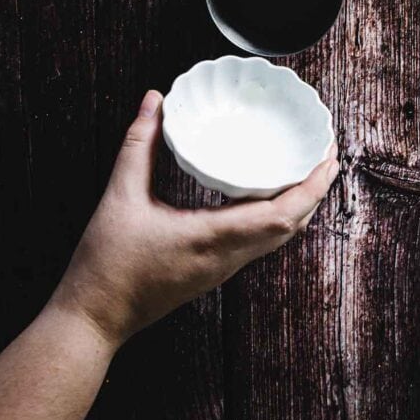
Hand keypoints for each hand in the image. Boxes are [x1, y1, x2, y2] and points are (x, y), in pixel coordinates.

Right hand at [49, 90, 338, 348]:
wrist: (92, 320)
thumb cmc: (106, 265)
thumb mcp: (119, 195)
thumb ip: (138, 143)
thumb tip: (153, 100)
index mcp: (213, 238)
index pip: (282, 215)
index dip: (311, 185)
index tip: (327, 154)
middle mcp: (227, 257)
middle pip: (291, 226)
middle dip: (315, 189)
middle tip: (325, 151)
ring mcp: (222, 268)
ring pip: (278, 237)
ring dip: (300, 204)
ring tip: (307, 168)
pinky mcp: (213, 271)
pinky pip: (260, 242)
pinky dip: (277, 216)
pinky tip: (269, 195)